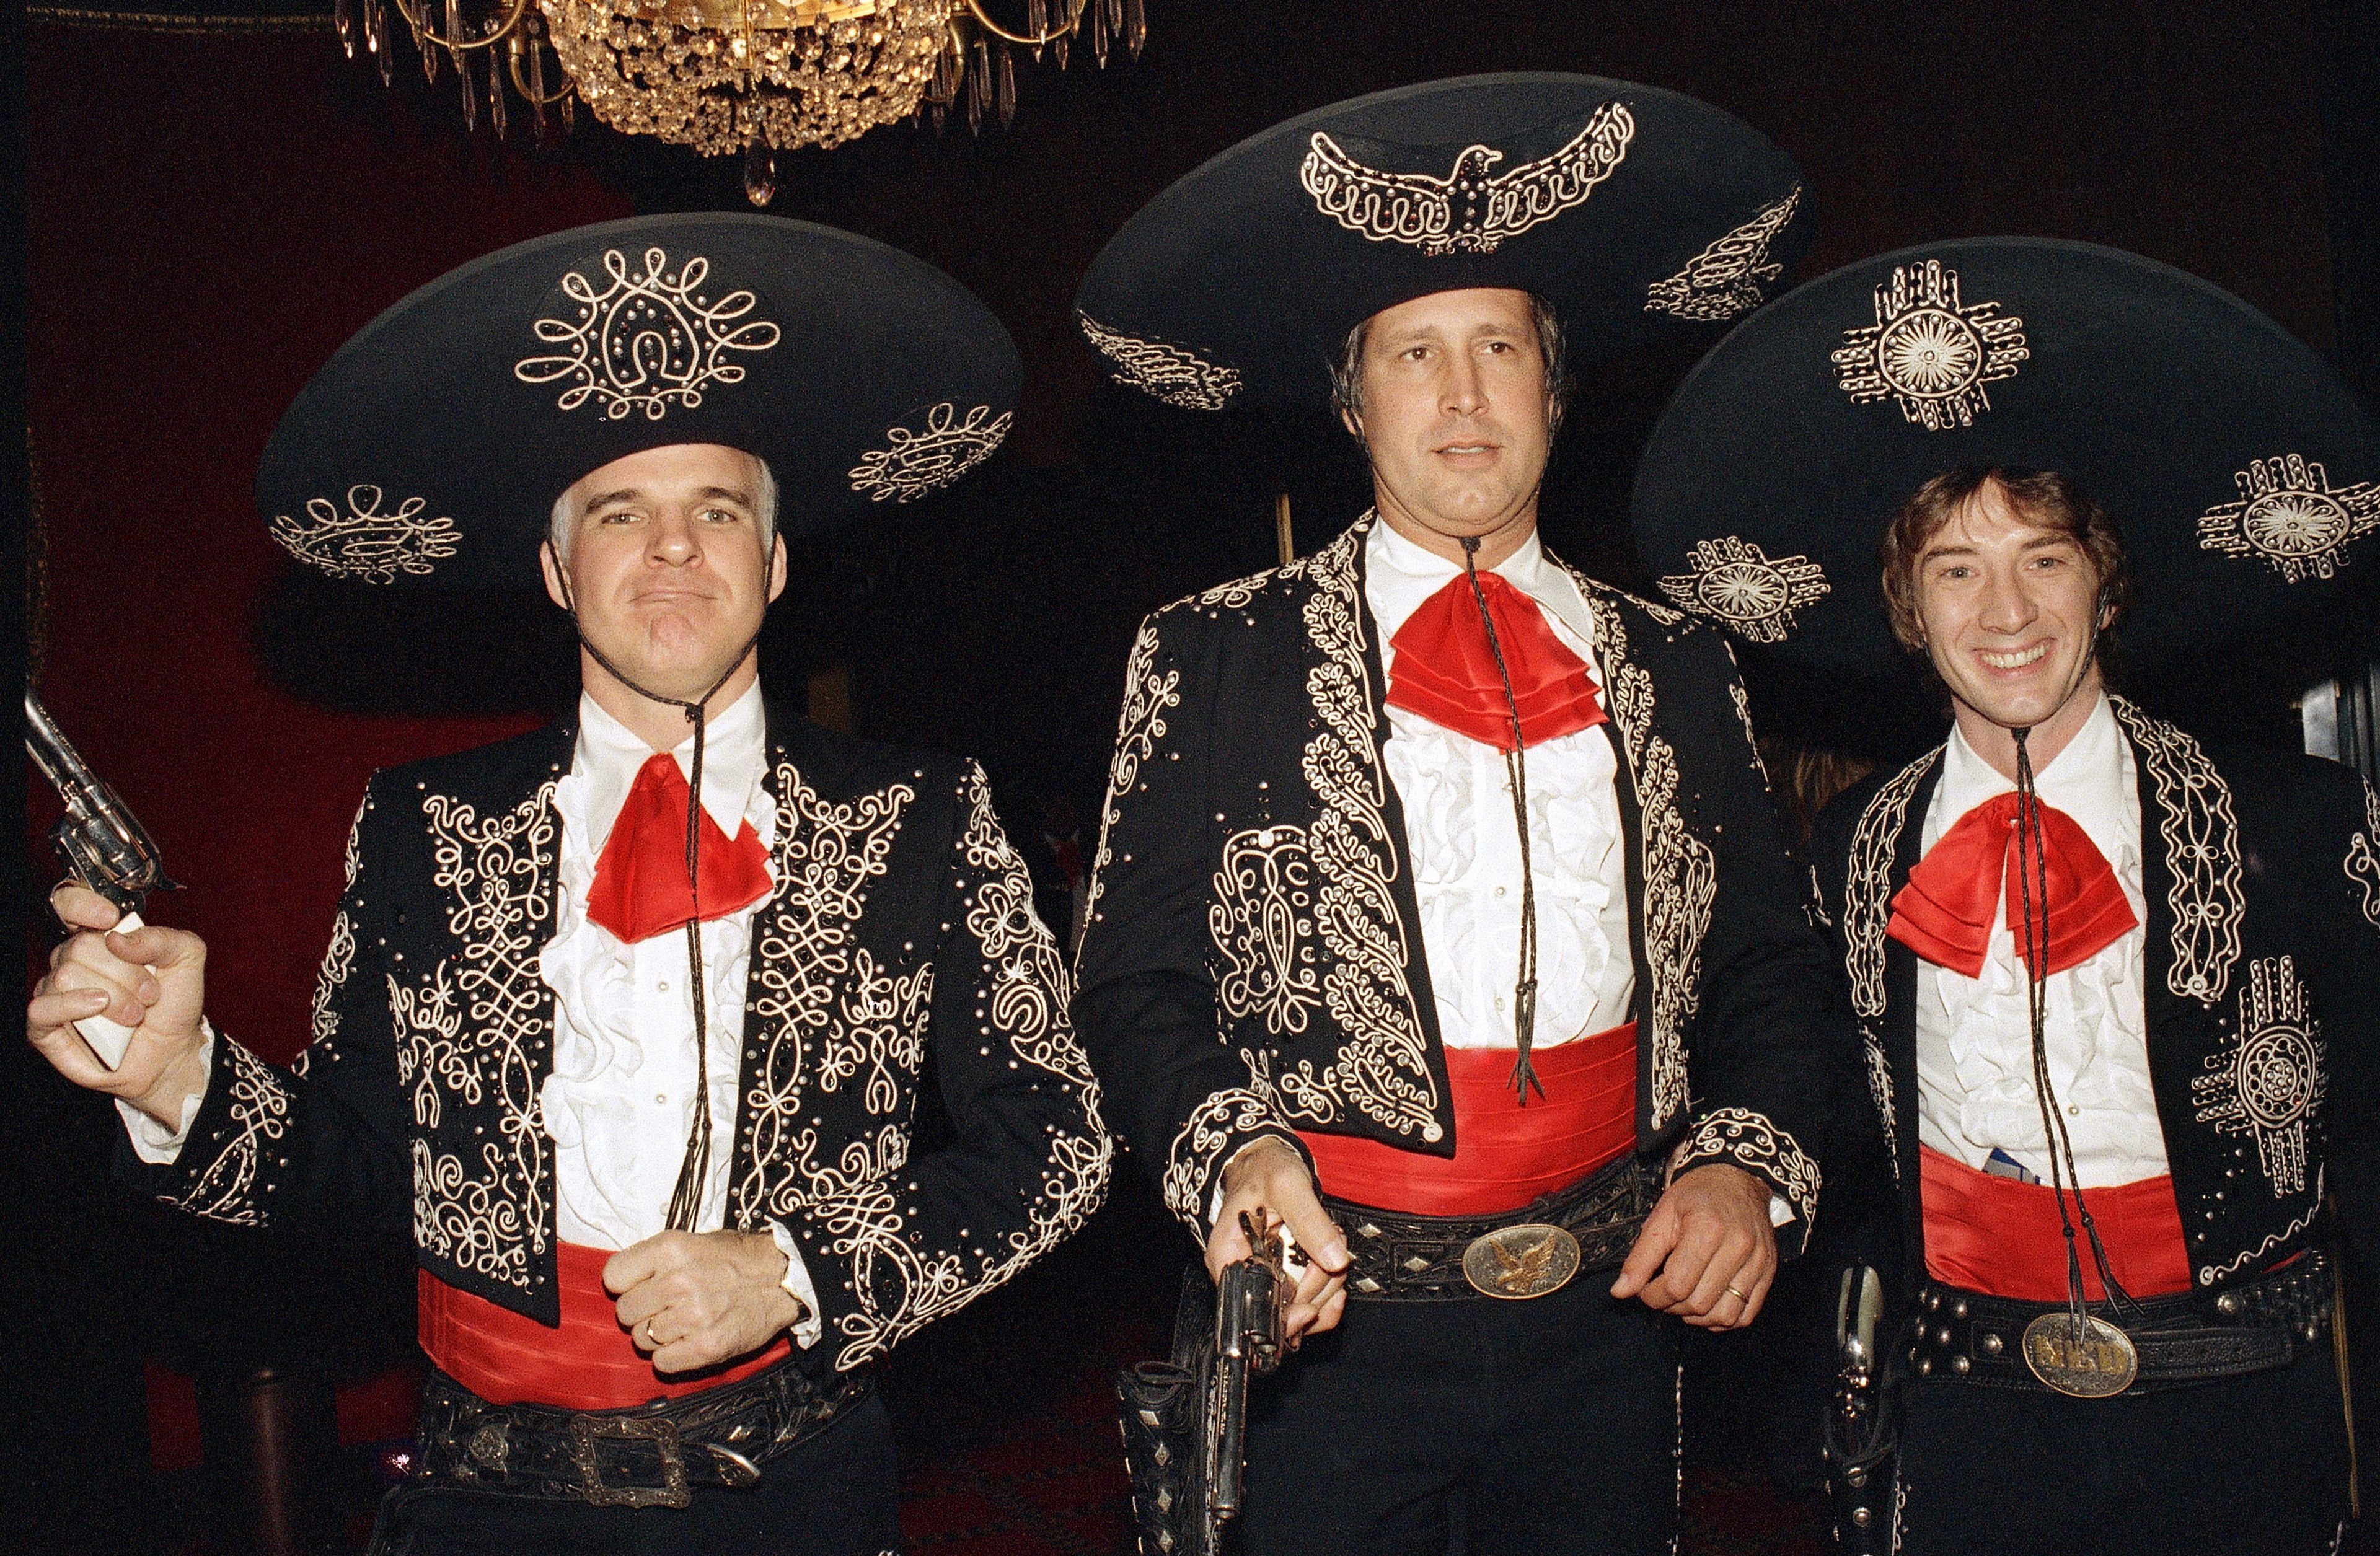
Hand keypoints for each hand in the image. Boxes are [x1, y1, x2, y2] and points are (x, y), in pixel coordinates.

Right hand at [28, 885, 211, 1126]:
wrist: (174, 1050)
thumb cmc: (174, 1003)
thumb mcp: (187, 958)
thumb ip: (163, 938)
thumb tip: (118, 938)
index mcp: (100, 938)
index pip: (68, 905)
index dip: (81, 906)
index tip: (110, 918)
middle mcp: (73, 962)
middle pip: (79, 946)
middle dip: (125, 971)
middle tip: (150, 993)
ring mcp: (57, 994)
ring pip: (65, 975)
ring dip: (113, 996)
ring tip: (135, 1013)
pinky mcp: (46, 1027)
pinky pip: (41, 1008)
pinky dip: (72, 1006)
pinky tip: (99, 1008)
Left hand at [606, 1230, 804, 1373]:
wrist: (783, 1277)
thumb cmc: (736, 1259)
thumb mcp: (692, 1241)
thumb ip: (654, 1260)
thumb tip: (619, 1283)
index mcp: (669, 1249)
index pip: (613, 1277)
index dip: (626, 1284)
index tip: (641, 1285)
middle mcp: (677, 1281)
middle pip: (625, 1312)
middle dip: (642, 1312)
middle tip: (666, 1306)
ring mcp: (691, 1316)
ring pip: (641, 1339)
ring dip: (658, 1335)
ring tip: (684, 1322)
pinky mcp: (706, 1347)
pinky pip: (662, 1362)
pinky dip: (672, 1356)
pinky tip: (689, 1340)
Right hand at [1208, 1136, 1351, 1344]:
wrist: (1266, 1160)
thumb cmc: (1265, 1168)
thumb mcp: (1287, 1185)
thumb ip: (1310, 1220)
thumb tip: (1335, 1260)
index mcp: (1228, 1258)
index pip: (1250, 1309)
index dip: (1283, 1315)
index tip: (1309, 1305)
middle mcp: (1243, 1275)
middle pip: (1280, 1313)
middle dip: (1314, 1290)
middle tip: (1329, 1254)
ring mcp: (1265, 1278)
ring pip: (1299, 1311)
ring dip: (1327, 1287)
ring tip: (1331, 1245)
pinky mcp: (1284, 1278)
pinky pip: (1309, 1304)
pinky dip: (1329, 1292)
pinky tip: (1335, 1269)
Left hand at [1609, 1162, 1777, 1329]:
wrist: (1737, 1179)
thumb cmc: (1696, 1195)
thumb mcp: (1661, 1216)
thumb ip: (1640, 1257)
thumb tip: (1620, 1292)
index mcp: (1707, 1229)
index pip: (1676, 1285)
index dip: (1652, 1295)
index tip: (1645, 1288)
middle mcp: (1738, 1247)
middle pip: (1698, 1304)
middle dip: (1671, 1307)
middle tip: (1661, 1292)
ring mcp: (1757, 1262)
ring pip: (1723, 1316)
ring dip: (1696, 1317)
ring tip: (1683, 1299)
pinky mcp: (1768, 1273)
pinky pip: (1745, 1315)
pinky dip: (1722, 1319)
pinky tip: (1706, 1304)